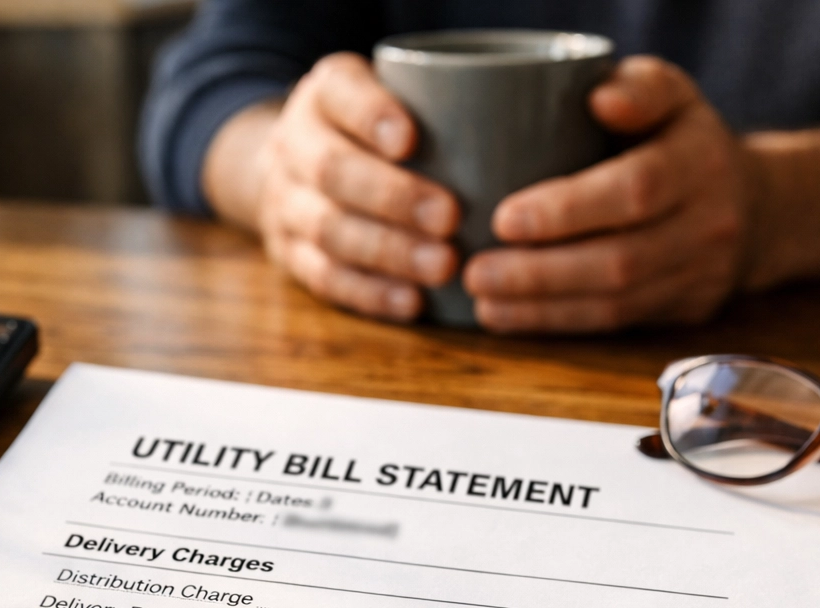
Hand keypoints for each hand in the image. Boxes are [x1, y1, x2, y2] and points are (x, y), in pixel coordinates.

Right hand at [248, 53, 460, 321]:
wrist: (296, 167)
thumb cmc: (374, 132)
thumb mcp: (393, 95)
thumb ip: (441, 102)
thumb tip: (533, 128)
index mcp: (323, 94)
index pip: (339, 93)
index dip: (371, 116)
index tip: (410, 139)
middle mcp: (295, 146)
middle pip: (332, 171)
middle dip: (393, 196)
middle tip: (449, 216)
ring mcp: (286, 205)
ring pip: (329, 230)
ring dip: (389, 252)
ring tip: (443, 266)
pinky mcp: (290, 255)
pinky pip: (325, 278)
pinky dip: (371, 292)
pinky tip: (412, 301)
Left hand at [463, 56, 755, 333]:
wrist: (758, 207)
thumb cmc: (684, 140)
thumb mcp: (671, 93)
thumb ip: (638, 87)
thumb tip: (599, 97)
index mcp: (700, 161)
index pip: (635, 190)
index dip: (567, 210)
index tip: (502, 219)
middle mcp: (710, 223)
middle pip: (620, 261)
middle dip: (540, 274)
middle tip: (475, 272)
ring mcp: (701, 275)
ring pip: (615, 305)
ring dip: (541, 308)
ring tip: (482, 301)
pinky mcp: (685, 311)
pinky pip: (616, 325)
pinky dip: (558, 324)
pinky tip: (511, 317)